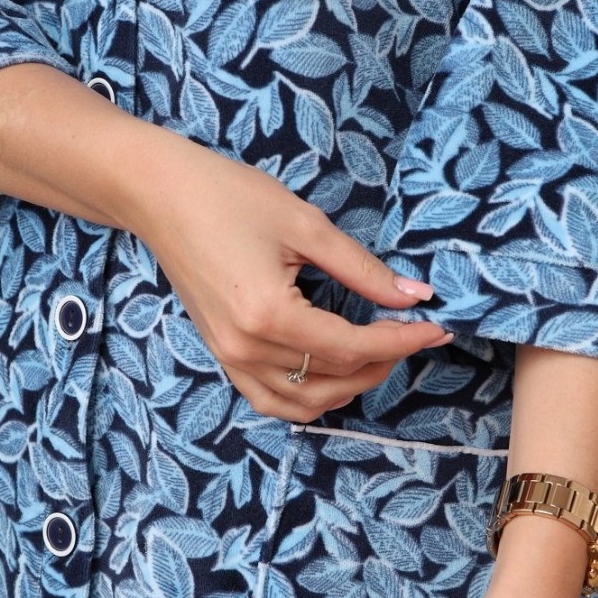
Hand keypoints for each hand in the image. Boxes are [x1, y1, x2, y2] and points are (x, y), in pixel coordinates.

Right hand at [134, 137, 451, 420]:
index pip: (353, 348)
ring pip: (305, 402)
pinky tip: (333, 373)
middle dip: (385, 361)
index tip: (438, 326)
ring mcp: (230, 359)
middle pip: (334, 378)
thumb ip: (362, 269)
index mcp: (269, 316)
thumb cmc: (227, 197)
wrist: (159, 196)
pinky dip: (309, 397)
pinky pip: (271, 400)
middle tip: (414, 332)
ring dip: (350, 386)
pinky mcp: (222, 356)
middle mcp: (247, 350)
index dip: (402, 340)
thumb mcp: (305, 224)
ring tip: (380, 353)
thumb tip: (414, 296)